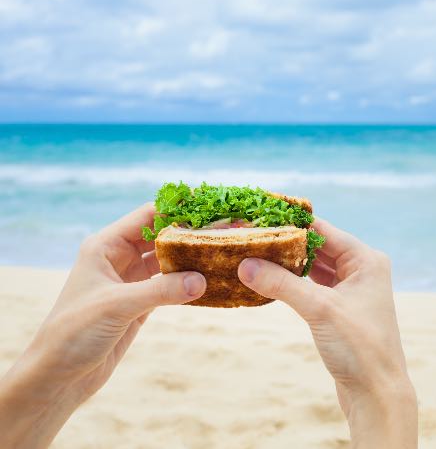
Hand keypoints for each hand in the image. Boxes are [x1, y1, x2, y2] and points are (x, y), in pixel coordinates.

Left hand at [0, 204, 205, 448]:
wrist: (59, 376)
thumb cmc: (74, 333)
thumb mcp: (117, 306)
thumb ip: (161, 290)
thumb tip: (203, 279)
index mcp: (105, 247)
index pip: (147, 217)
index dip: (177, 212)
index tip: (209, 210)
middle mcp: (119, 258)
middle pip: (162, 237)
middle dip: (190, 234)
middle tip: (225, 232)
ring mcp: (131, 281)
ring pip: (169, 261)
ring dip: (192, 260)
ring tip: (223, 255)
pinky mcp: (140, 304)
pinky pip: (171, 286)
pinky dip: (189, 284)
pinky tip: (210, 283)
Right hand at [238, 218, 417, 448]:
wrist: (377, 393)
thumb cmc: (359, 347)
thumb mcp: (319, 309)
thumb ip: (282, 284)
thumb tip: (245, 264)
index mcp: (366, 260)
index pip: (324, 230)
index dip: (292, 223)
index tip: (261, 217)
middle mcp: (363, 270)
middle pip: (319, 247)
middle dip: (287, 244)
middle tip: (252, 236)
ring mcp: (353, 290)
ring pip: (315, 267)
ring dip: (290, 264)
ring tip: (256, 255)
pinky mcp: (342, 310)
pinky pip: (314, 287)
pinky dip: (295, 283)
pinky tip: (272, 280)